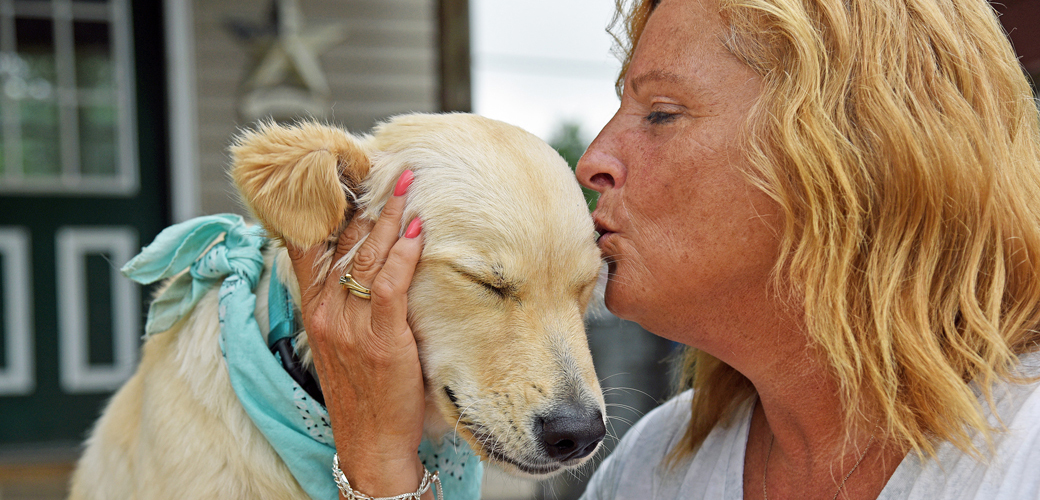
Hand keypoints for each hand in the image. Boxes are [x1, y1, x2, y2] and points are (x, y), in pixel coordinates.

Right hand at [286, 170, 428, 497]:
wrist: (370, 442)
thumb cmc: (362, 390)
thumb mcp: (340, 341)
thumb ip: (344, 300)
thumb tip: (362, 260)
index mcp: (313, 309)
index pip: (309, 245)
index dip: (326, 207)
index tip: (343, 174)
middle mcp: (326, 312)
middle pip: (341, 243)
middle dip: (364, 201)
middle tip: (385, 166)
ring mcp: (350, 326)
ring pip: (366, 258)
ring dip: (389, 217)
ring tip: (407, 185)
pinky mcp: (380, 340)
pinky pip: (389, 286)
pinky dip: (403, 255)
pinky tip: (416, 231)